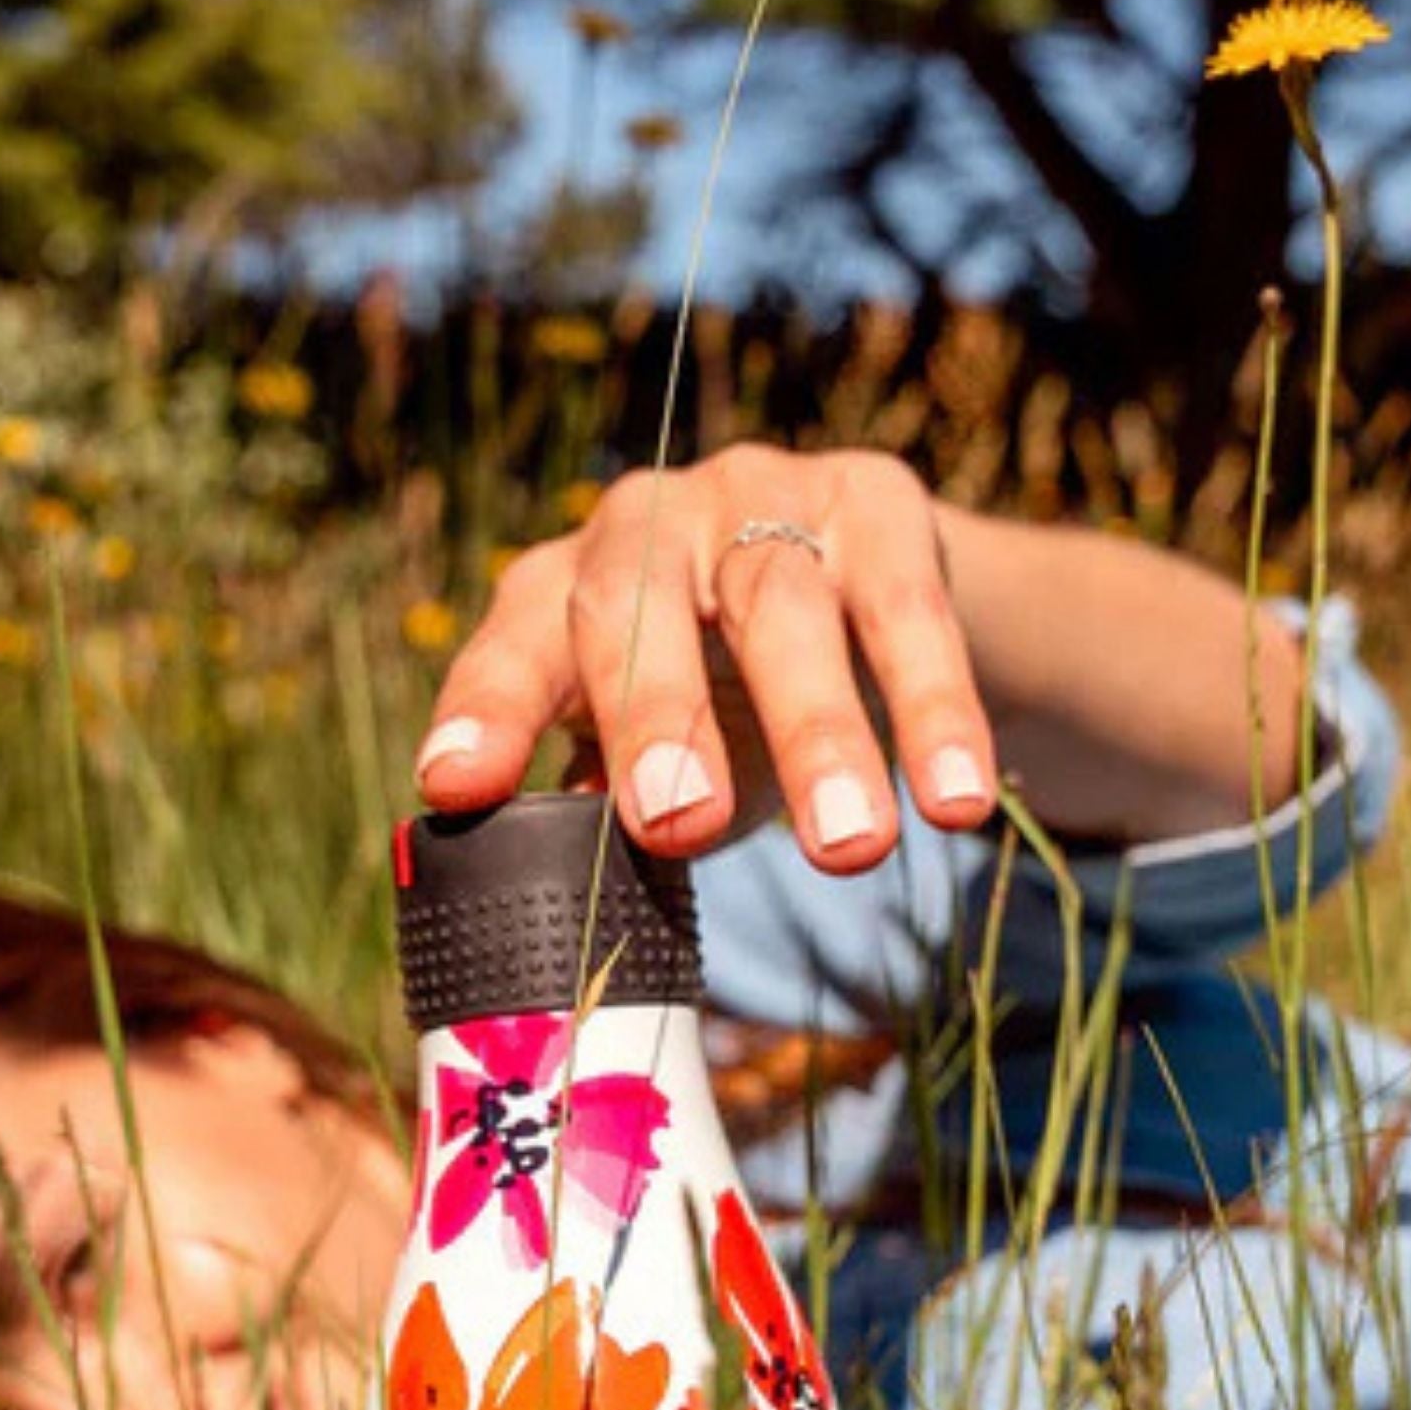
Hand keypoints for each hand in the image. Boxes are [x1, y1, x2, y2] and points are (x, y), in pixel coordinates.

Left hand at [412, 445, 999, 871]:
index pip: (513, 647)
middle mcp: (647, 523)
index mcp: (562, 589)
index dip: (485, 710)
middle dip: (656, 715)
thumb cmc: (725, 701)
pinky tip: (955, 802)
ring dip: (819, 736)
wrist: (869, 590)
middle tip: (676, 821)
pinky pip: (909, 616)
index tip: (455, 786)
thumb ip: (612, 812)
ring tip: (851, 849)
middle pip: (635, 603)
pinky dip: (935, 714)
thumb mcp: (657, 755)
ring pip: (783, 608)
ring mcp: (763, 497)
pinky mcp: (878, 504)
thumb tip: (572, 912)